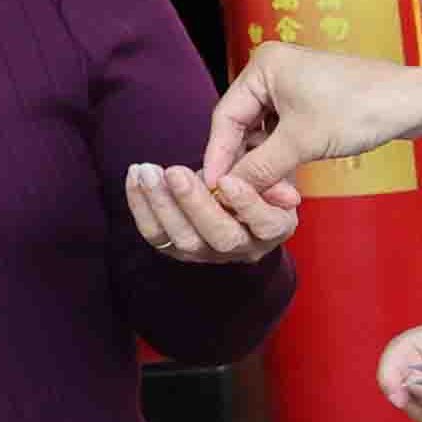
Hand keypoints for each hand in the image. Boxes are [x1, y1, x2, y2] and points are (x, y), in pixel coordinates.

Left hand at [126, 157, 297, 265]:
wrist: (234, 190)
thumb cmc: (256, 176)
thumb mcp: (271, 168)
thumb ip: (273, 176)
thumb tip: (287, 195)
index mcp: (273, 228)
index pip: (263, 224)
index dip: (246, 204)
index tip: (227, 180)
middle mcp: (243, 247)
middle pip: (219, 237)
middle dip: (194, 204)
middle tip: (175, 172)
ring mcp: (208, 253)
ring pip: (183, 239)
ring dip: (161, 204)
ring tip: (147, 171)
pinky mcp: (178, 249)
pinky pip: (155, 235)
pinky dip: (140, 205)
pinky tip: (135, 176)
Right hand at [198, 42, 421, 213]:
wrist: (412, 103)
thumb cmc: (359, 110)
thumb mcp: (301, 142)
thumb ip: (259, 167)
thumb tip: (226, 191)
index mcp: (263, 65)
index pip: (225, 116)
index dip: (218, 156)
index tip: (213, 188)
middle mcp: (273, 69)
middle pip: (242, 124)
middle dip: (246, 162)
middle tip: (242, 197)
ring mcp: (293, 83)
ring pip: (264, 132)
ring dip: (266, 164)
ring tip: (272, 193)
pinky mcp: (310, 100)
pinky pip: (284, 131)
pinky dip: (283, 156)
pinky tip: (285, 182)